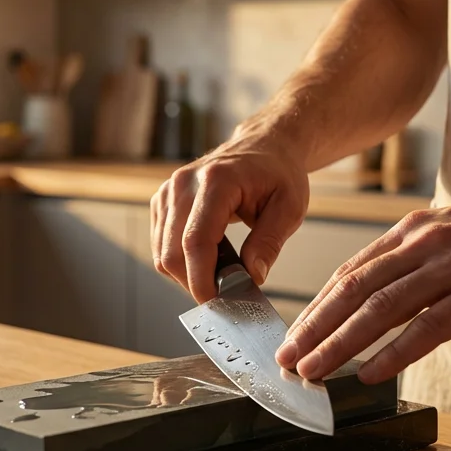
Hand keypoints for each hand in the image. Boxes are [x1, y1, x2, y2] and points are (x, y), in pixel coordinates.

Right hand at [151, 137, 308, 302]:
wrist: (264, 147)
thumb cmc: (278, 174)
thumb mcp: (290, 208)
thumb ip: (269, 243)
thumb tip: (251, 277)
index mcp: (216, 181)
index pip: (195, 240)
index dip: (201, 278)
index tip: (215, 303)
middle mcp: (184, 184)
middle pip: (172, 252)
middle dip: (195, 282)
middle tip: (226, 294)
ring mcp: (168, 191)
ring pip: (162, 253)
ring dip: (187, 274)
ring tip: (221, 273)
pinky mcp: (163, 201)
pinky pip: (161, 245)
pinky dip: (181, 261)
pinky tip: (208, 258)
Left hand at [276, 180, 450, 383]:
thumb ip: (421, 260)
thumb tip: (390, 297)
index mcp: (414, 232)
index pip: (351, 272)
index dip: (317, 306)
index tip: (294, 334)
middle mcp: (424, 245)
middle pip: (352, 290)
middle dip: (313, 328)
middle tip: (286, 359)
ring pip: (379, 310)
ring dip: (339, 344)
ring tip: (312, 371)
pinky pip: (427, 326)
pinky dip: (393, 352)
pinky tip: (370, 373)